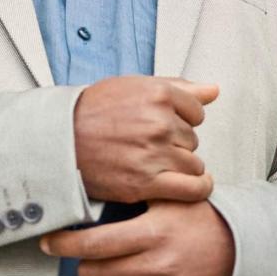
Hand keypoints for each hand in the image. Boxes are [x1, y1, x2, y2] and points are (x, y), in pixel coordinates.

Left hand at [41, 199, 235, 275]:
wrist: (240, 248)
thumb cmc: (200, 220)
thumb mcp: (168, 199)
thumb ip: (133, 197)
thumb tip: (90, 191)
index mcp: (153, 233)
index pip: (95, 243)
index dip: (65, 243)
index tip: (50, 241)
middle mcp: (157, 265)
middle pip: (95, 272)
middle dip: (84, 261)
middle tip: (87, 250)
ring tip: (112, 265)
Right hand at [73, 76, 218, 203]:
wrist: (61, 139)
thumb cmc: (95, 110)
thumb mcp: (135, 87)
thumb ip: (179, 87)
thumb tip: (215, 90)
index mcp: (158, 94)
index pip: (197, 112)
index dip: (182, 119)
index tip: (165, 124)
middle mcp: (159, 123)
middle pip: (193, 139)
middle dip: (177, 143)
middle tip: (150, 144)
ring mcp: (153, 154)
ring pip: (194, 164)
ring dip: (181, 166)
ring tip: (158, 163)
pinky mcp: (146, 182)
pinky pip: (191, 188)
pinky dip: (197, 188)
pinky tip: (193, 185)